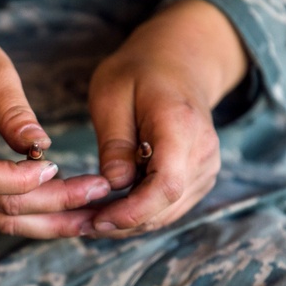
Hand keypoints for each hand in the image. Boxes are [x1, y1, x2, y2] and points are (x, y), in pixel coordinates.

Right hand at [0, 24, 110, 238]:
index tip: (56, 164)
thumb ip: (13, 110)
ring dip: (51, 222)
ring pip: (2, 219)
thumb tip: (41, 146)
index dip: (20, 179)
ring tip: (94, 216)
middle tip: (100, 191)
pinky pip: (0, 212)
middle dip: (54, 204)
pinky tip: (71, 211)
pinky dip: (37, 216)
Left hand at [87, 0, 248, 237]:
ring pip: (167, 213)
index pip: (166, 186)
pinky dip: (140, 214)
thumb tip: (113, 185)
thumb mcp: (111, 95)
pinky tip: (110, 209)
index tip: (97, 220)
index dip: (132, 212)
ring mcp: (206, 168)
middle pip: (166, 207)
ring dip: (129, 223)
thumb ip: (114, 142)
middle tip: (79, 224)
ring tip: (89, 218)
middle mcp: (203, 152)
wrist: (180, 61)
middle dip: (122, 223)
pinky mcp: (199, 178)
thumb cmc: (140, 73)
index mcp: (181, 127)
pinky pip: (169, 207)